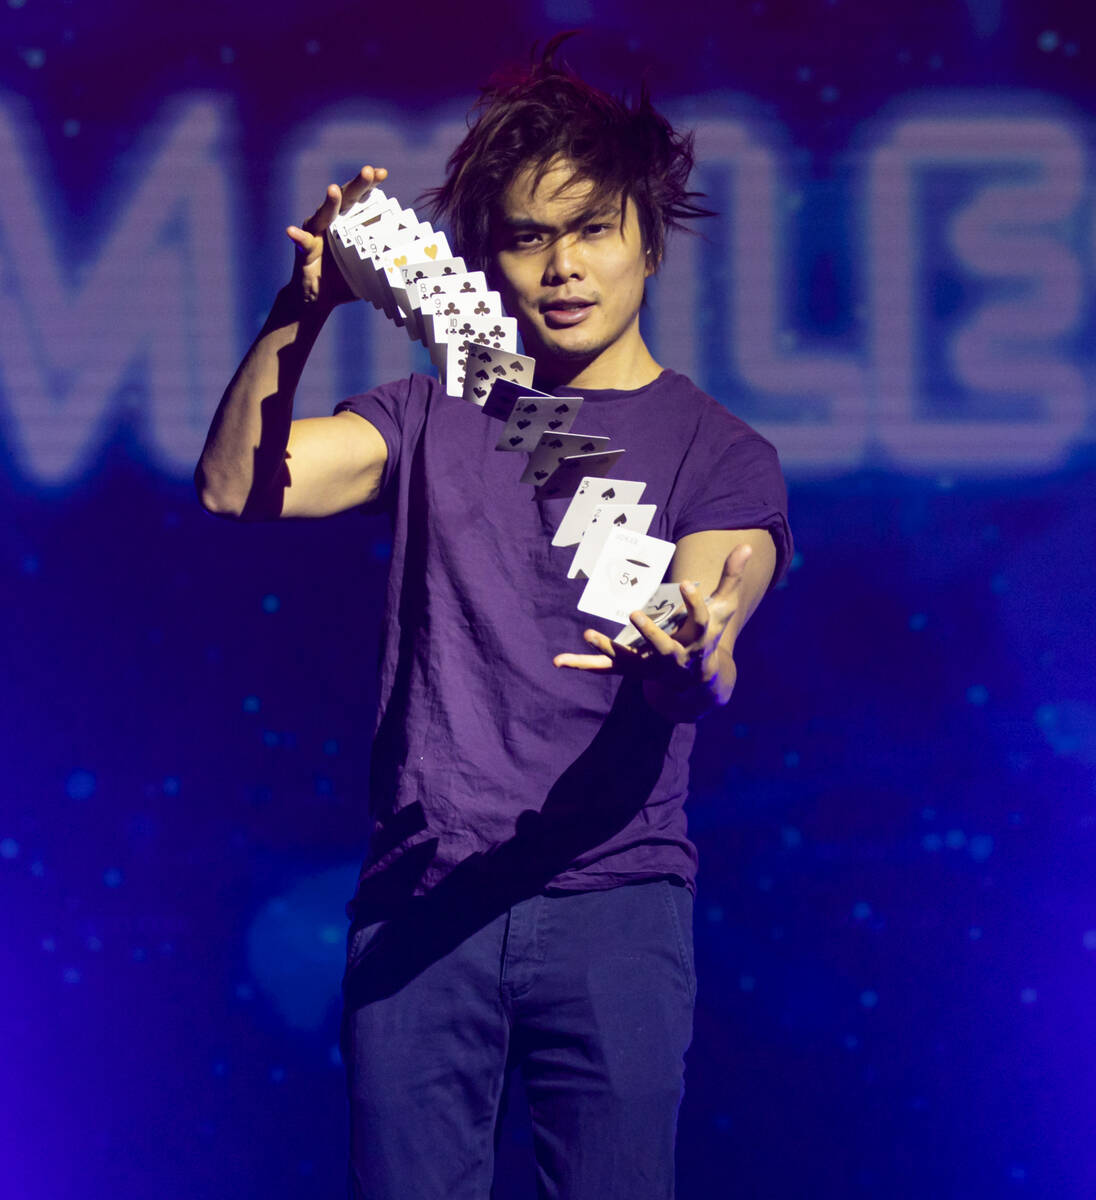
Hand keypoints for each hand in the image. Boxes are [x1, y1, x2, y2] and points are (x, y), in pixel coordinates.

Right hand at [285, 165, 387, 307]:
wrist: (318, 299)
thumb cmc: (345, 281)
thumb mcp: (369, 272)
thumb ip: (385, 265)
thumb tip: (412, 266)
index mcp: (350, 223)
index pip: (361, 200)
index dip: (371, 186)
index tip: (382, 172)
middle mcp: (332, 222)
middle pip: (345, 199)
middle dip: (357, 184)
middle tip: (368, 171)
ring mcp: (316, 233)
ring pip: (323, 215)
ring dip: (329, 203)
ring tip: (334, 191)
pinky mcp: (304, 249)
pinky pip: (301, 241)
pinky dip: (297, 236)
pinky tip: (292, 231)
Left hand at [553, 543, 753, 718]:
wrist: (698, 680)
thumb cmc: (708, 637)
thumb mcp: (723, 609)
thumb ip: (732, 578)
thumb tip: (747, 545)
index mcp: (698, 641)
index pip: (700, 622)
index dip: (694, 603)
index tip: (685, 582)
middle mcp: (675, 657)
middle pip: (664, 648)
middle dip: (650, 632)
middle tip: (635, 612)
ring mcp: (650, 666)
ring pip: (629, 661)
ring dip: (609, 649)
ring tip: (589, 634)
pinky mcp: (632, 669)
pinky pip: (606, 668)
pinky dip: (583, 664)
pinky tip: (559, 660)